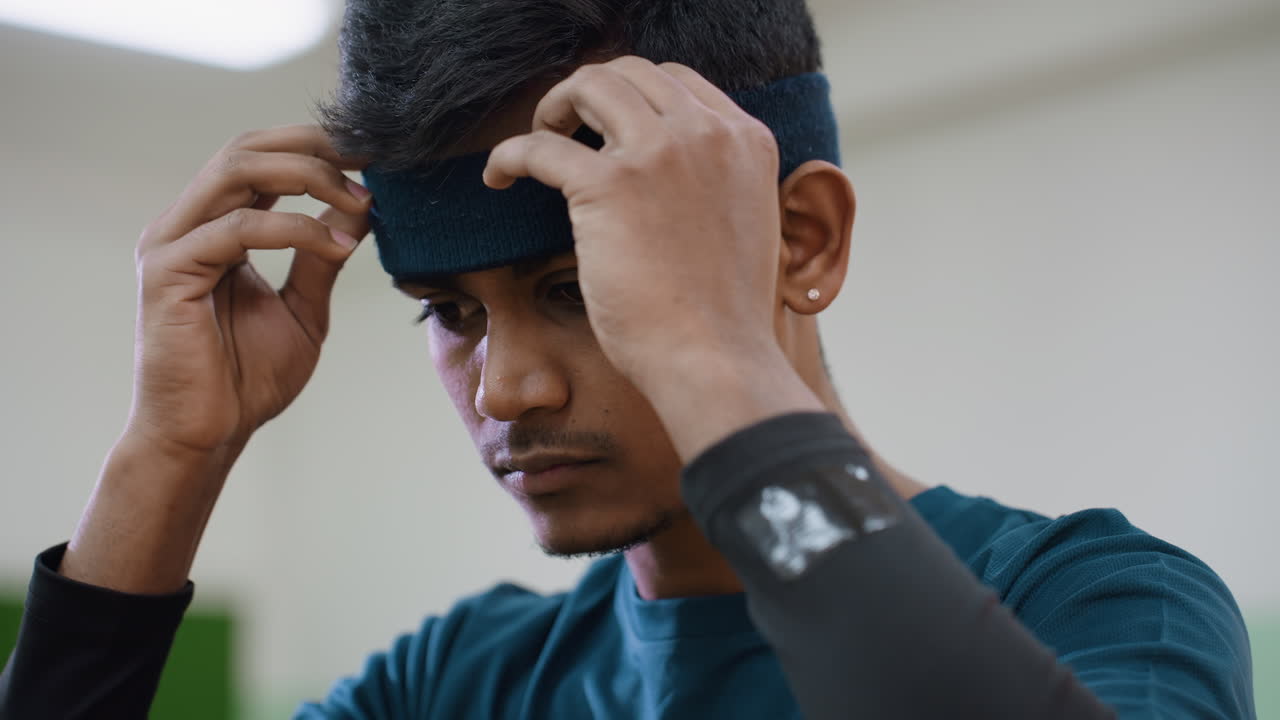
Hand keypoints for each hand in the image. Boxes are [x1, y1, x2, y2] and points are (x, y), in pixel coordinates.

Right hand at [128, 124, 369, 457]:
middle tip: (370, 160)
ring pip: (237, 171)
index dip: (314, 147)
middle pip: (245, 148)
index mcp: (214, 228)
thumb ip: (323, 257)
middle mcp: (186, 225)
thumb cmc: (245, 380)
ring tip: (362, 199)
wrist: (208, 436)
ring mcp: (172, 243)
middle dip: (313, 146)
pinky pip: (237, 228)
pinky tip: (338, 248)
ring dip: (309, 177)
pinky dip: (295, 229)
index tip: (372, 156)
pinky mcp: (168, 272)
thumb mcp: (303, 308)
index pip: (258, 158)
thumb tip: (359, 207)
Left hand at [482, 56, 785, 393]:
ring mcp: (659, 153)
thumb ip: (717, 184)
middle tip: (566, 128)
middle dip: (589, 94)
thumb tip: (672, 178)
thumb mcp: (745, 224)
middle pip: (631, 73)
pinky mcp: (609, 185)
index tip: (607, 125)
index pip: (678, 82)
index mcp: (746, 140)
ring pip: (589, 86)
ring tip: (538, 140)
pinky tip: (499, 177)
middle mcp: (707, 133)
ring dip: (553, 108)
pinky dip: (510, 155)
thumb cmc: (724, 315)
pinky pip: (539, 146)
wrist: (717, 360)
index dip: (634, 96)